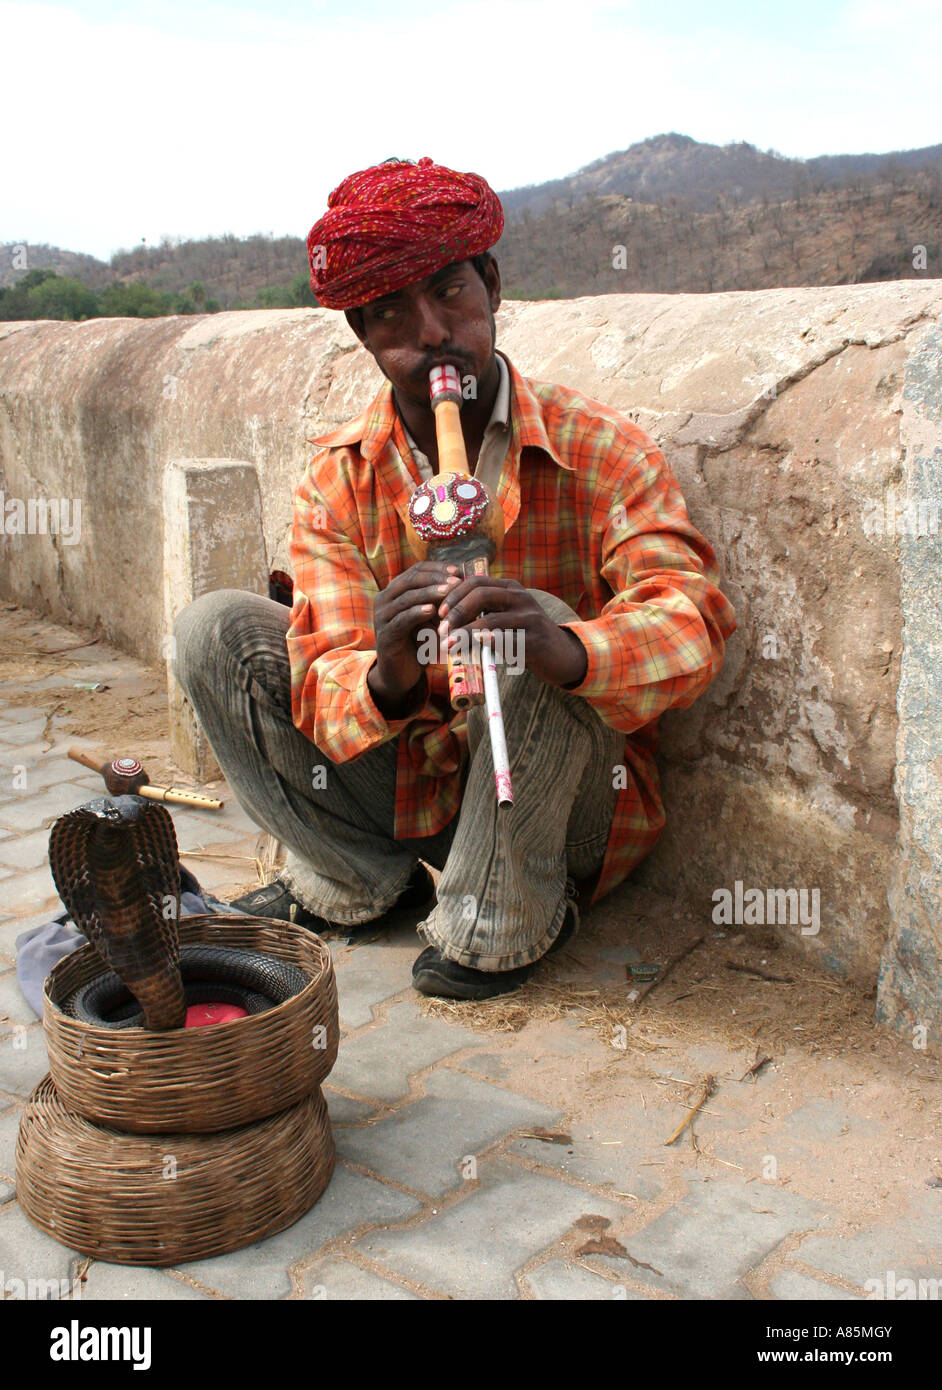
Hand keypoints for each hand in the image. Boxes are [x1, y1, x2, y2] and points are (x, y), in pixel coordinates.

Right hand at [369, 559, 461, 712]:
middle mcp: (385, 599)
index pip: (417, 570)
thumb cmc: (420, 643)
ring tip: (449, 591)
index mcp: (396, 591)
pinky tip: (432, 611)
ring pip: (407, 597)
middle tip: (457, 581)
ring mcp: (382, 616)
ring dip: (430, 593)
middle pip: (411, 579)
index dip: (438, 568)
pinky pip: (401, 619)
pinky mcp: (385, 634)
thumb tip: (469, 585)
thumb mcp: (433, 618)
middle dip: (436, 578)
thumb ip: (443, 602)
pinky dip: (417, 613)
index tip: (458, 571)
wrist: (401, 674)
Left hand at [439, 575, 587, 687]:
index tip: (440, 613)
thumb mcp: (505, 618)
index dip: (453, 595)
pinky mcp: (536, 640)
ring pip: (491, 620)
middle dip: (456, 612)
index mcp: (510, 588)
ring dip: (465, 633)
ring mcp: (530, 618)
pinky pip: (508, 640)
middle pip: (481, 595)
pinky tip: (475, 648)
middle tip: (442, 630)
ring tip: (449, 645)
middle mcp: (521, 597)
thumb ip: (482, 613)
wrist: (560, 654)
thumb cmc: (524, 636)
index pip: (475, 582)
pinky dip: (489, 643)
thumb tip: (445, 621)